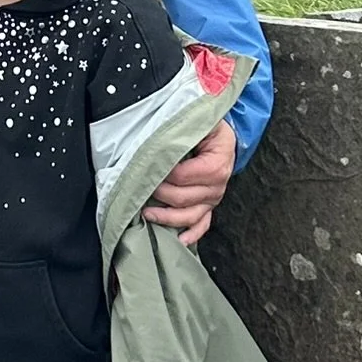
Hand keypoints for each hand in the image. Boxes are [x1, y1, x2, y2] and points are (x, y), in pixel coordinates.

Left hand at [140, 119, 236, 244]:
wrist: (220, 135)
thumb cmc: (207, 127)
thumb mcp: (199, 120)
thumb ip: (183, 129)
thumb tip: (161, 141)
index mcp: (216, 164)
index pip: (183, 176)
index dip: (163, 173)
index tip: (147, 166)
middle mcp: (217, 185)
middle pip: (183, 198)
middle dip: (159, 194)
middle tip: (140, 185)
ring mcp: (213, 199)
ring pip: (189, 216)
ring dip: (167, 217)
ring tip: (147, 213)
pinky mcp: (209, 206)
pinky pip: (202, 225)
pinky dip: (191, 235)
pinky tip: (178, 240)